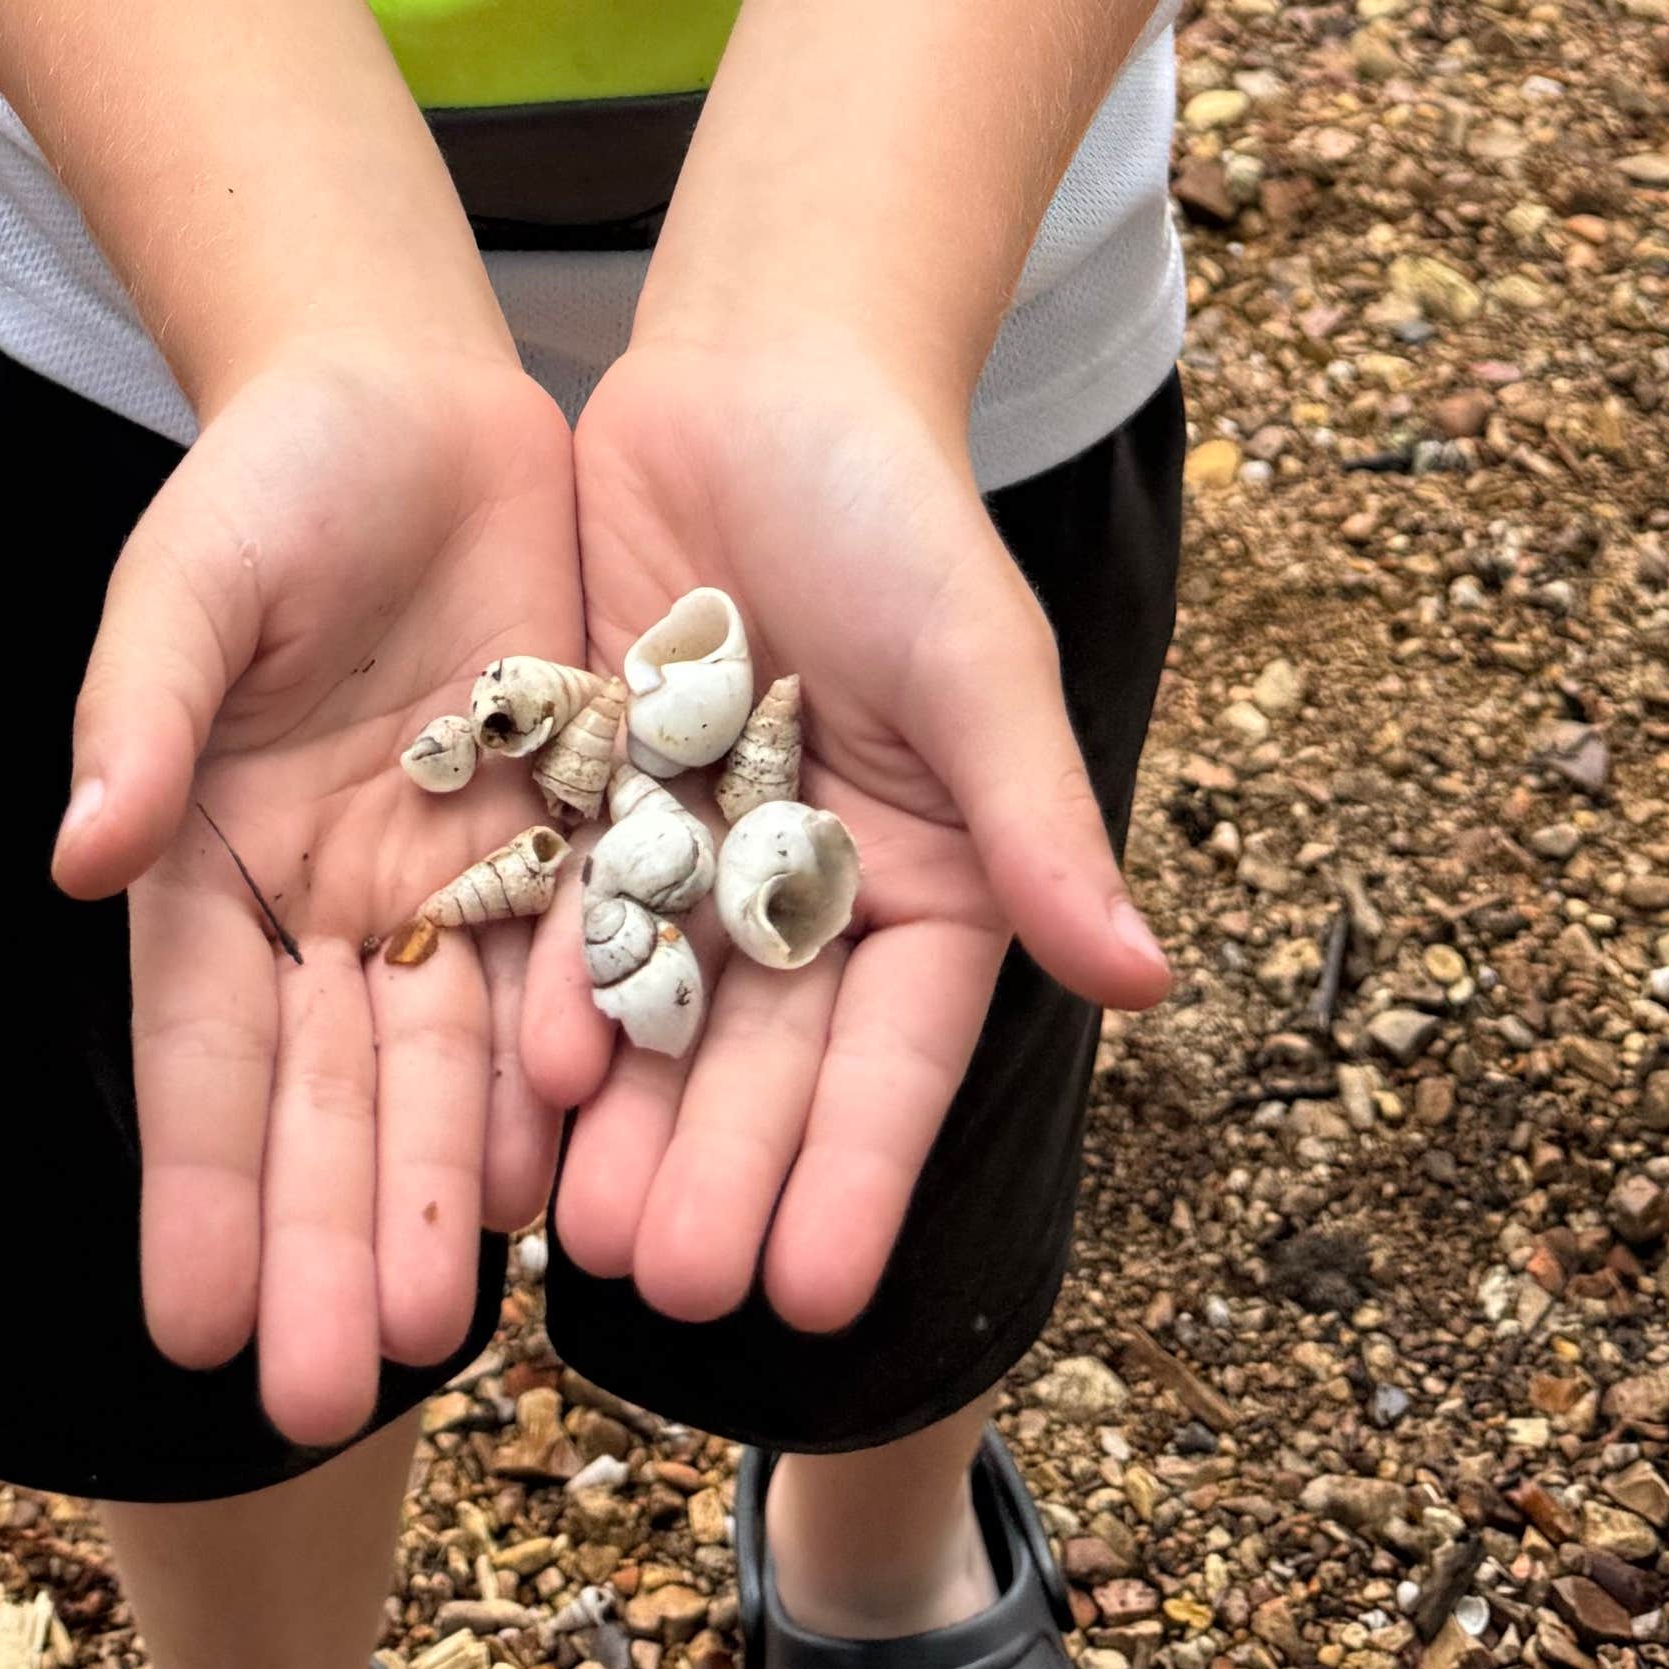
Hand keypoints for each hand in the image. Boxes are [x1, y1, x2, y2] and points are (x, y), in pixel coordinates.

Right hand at [52, 333, 586, 1452]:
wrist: (410, 392)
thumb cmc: (268, 477)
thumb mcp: (190, 575)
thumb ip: (145, 710)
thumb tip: (78, 853)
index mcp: (208, 857)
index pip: (199, 1048)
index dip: (195, 1184)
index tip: (185, 1323)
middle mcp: (322, 901)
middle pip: (320, 1095)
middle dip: (317, 1241)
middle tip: (321, 1399)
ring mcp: (443, 883)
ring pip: (439, 1073)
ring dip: (430, 1205)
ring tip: (434, 1341)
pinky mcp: (559, 838)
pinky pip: (559, 983)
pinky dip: (552, 1091)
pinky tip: (558, 1195)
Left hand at [528, 323, 1170, 1335]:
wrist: (760, 374)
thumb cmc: (899, 508)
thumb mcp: (975, 660)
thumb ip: (1037, 821)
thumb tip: (1145, 979)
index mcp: (928, 885)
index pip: (891, 1058)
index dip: (855, 1172)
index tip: (820, 1294)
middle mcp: (811, 896)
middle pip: (767, 1064)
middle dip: (723, 1177)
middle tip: (670, 1292)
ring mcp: (699, 858)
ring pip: (665, 1019)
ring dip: (631, 1128)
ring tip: (583, 1240)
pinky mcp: (597, 803)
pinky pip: (573, 925)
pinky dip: (555, 1003)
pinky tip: (523, 1083)